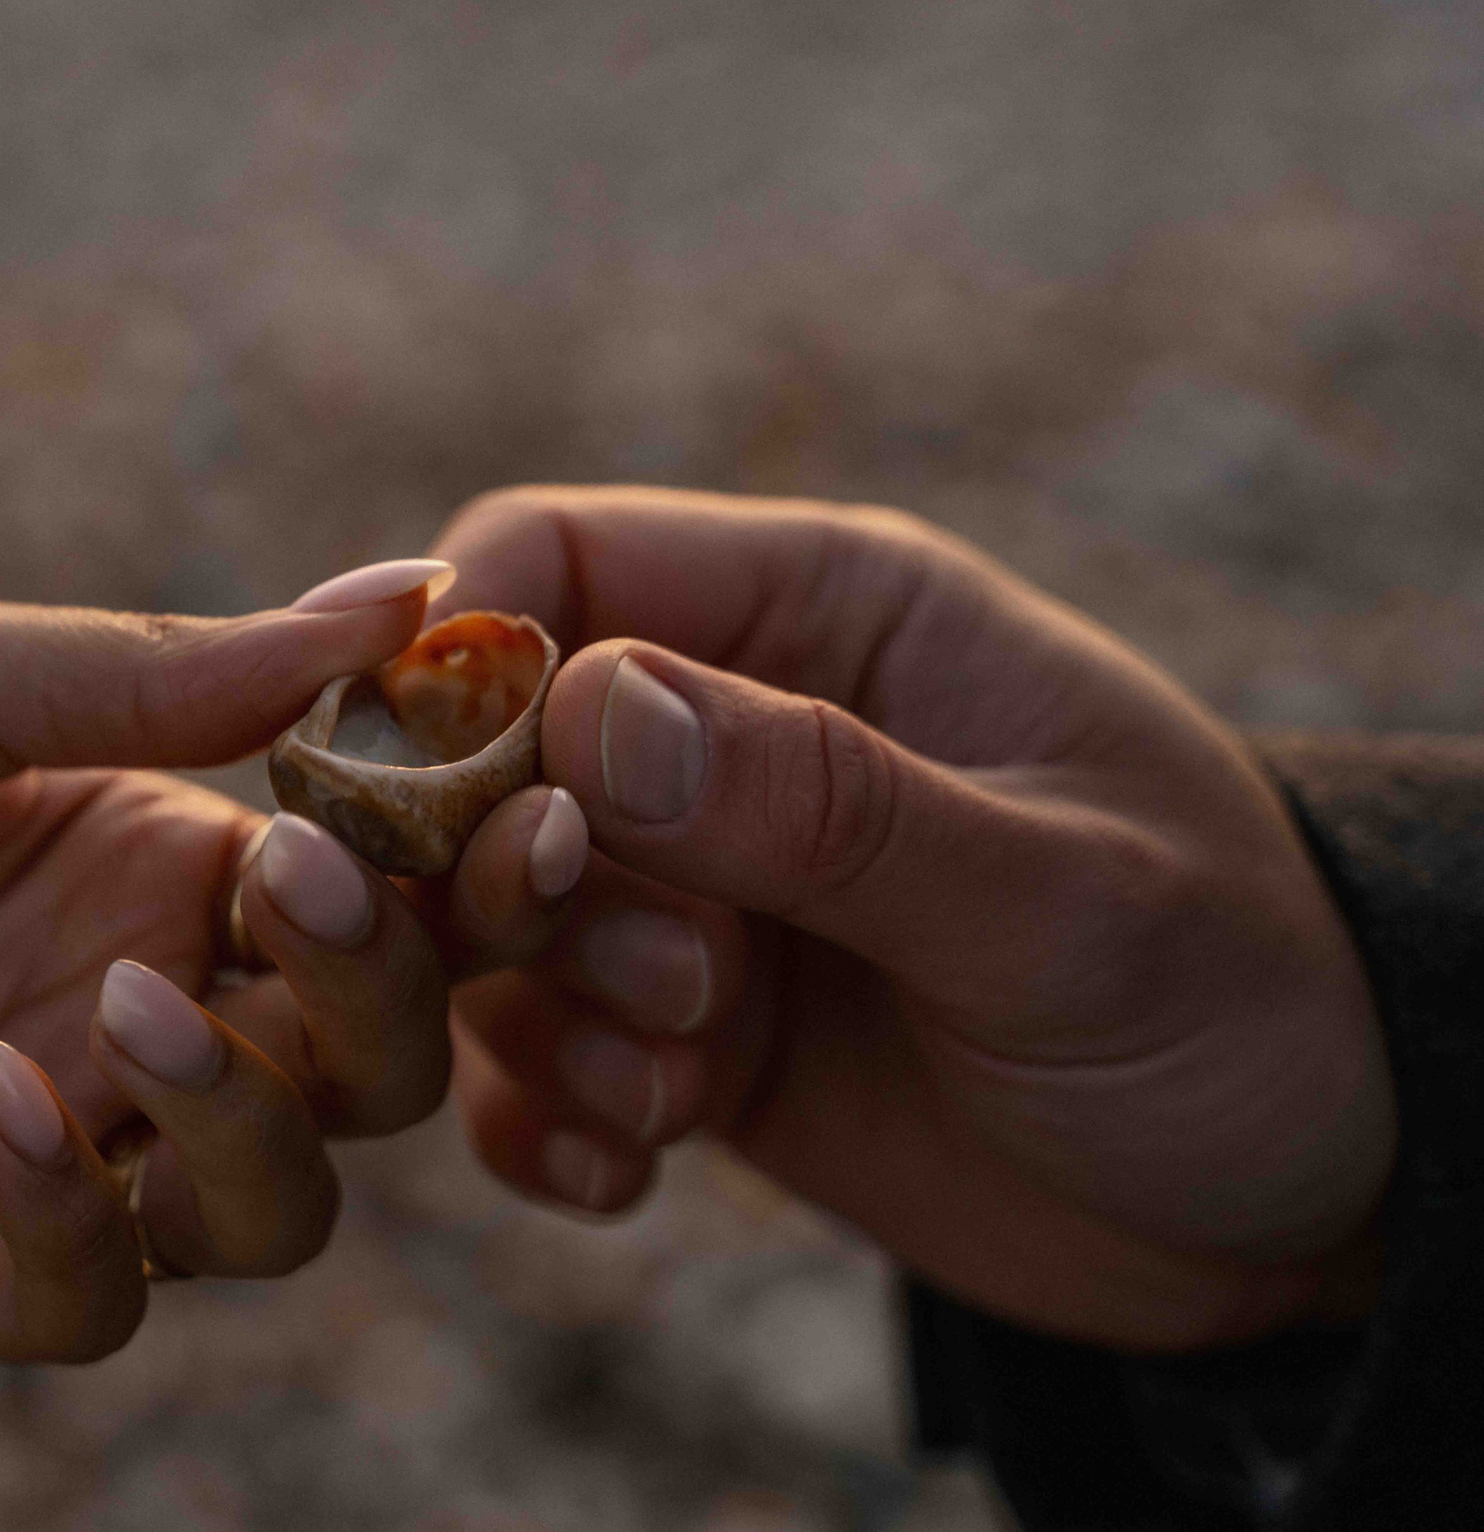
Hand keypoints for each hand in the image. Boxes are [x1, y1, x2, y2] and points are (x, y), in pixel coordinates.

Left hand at [0, 566, 466, 1360]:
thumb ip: (155, 670)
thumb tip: (402, 593)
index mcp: (167, 851)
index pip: (397, 891)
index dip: (480, 871)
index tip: (525, 812)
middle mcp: (149, 1001)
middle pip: (381, 1064)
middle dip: (382, 994)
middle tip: (278, 895)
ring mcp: (66, 1142)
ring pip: (280, 1205)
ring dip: (253, 1120)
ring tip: (123, 1009)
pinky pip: (98, 1293)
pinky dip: (85, 1215)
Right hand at [417, 487, 1394, 1351]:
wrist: (1307, 1199)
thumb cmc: (1237, 994)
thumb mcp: (1059, 897)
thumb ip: (825, 803)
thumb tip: (583, 707)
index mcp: (832, 614)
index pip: (557, 557)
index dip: (458, 658)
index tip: (448, 801)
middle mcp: (735, 733)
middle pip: (484, 747)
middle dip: (516, 875)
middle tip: (672, 982)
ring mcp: (703, 890)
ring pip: (494, 914)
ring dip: (545, 1014)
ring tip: (688, 1085)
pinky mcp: (688, 1030)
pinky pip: (532, 1054)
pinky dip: (546, 1115)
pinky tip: (633, 1171)